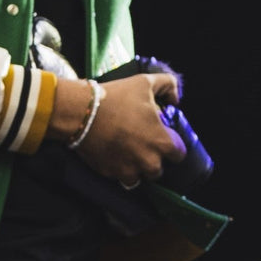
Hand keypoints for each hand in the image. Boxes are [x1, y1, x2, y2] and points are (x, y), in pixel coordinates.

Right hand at [74, 73, 184, 187]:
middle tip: (143, 144)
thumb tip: (175, 99)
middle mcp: (149, 161)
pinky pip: (120, 177)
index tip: (162, 137)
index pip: (179, 154)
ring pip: (140, 177)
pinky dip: (119, 169)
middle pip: (159, 169)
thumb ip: (168, 85)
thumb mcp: (145, 82)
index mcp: (161, 142)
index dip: (172, 145)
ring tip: (129, 153)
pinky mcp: (110, 173)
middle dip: (153, 158)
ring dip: (137, 168)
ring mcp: (129, 170)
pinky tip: (114, 155)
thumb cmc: (116, 97)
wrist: (81, 112)